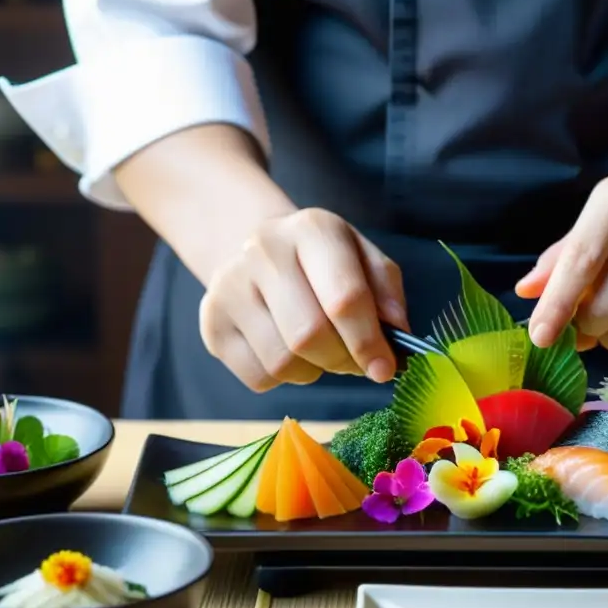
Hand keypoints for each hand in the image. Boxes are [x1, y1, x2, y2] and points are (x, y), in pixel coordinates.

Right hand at [198, 208, 408, 391]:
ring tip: (319, 350)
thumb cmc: (324, 262)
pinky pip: (258, 377)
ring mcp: (229, 286)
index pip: (344, 298)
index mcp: (312, 229)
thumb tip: (396, 337)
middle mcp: (264, 250)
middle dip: (342, 360)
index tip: (385, 369)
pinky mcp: (211, 323)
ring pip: (282, 362)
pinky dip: (284, 378)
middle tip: (355, 362)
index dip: (369, 342)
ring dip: (313, 370)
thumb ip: (387, 294)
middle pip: (310, 335)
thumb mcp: (364, 259)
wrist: (259, 252)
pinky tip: (289, 352)